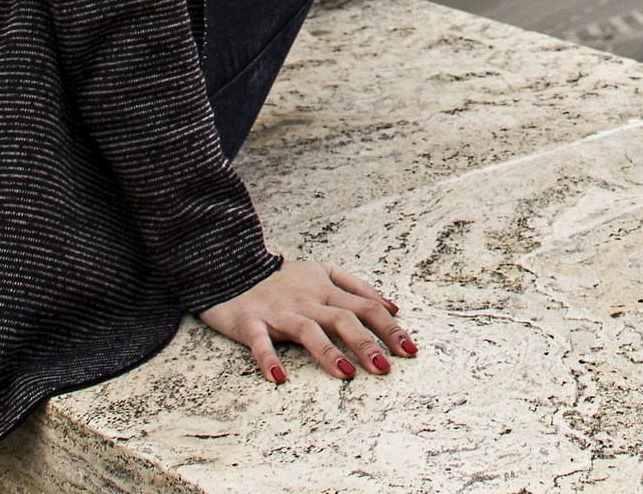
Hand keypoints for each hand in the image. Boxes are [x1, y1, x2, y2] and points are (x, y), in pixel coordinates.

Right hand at [198, 260, 415, 383]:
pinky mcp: (250, 322)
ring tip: (347, 373)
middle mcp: (307, 301)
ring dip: (327, 352)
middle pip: (343, 319)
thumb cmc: (283, 277)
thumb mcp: (323, 272)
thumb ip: (357, 288)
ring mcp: (279, 312)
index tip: (410, 349)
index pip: (366, 307)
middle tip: (385, 368)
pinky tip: (279, 377)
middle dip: (366, 343)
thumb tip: (392, 305)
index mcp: (326, 291)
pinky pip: (260, 342)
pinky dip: (268, 359)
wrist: (231, 265)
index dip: (389, 327)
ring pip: (308, 330)